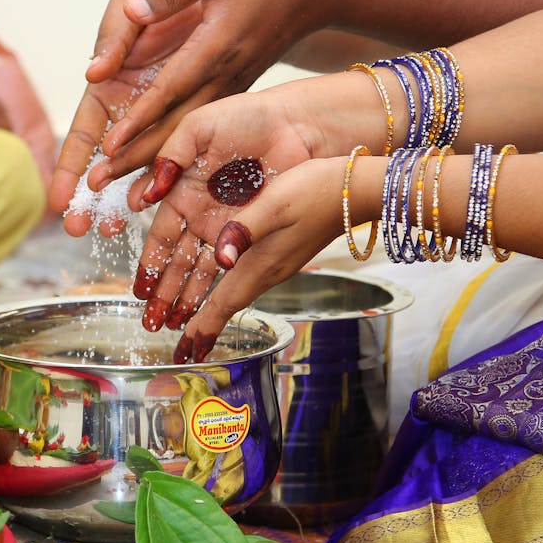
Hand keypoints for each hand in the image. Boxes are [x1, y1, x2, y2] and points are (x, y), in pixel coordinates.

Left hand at [51, 0, 326, 224]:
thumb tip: (133, 12)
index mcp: (216, 43)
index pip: (172, 87)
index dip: (140, 117)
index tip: (110, 146)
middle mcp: (224, 75)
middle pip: (177, 125)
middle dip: (138, 160)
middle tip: (100, 188)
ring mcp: (230, 88)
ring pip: (188, 135)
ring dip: (155, 167)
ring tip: (124, 202)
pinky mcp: (232, 91)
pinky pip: (200, 128)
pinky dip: (177, 154)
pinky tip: (156, 180)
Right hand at [126, 88, 323, 335]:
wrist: (296, 123)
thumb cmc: (245, 116)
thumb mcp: (196, 128)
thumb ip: (169, 157)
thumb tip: (145, 197)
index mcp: (183, 189)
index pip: (161, 234)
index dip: (149, 262)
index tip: (139, 288)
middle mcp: (203, 212)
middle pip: (178, 260)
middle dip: (162, 291)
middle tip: (150, 319)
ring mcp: (229, 224)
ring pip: (202, 269)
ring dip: (186, 296)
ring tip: (172, 323)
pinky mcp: (254, 230)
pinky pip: (231, 264)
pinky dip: (217, 287)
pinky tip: (205, 308)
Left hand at [140, 158, 346, 363]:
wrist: (358, 190)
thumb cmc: (316, 191)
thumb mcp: (275, 205)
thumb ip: (244, 230)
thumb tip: (220, 259)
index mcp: (262, 263)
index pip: (226, 303)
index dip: (204, 327)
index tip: (186, 351)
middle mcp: (270, 270)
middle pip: (230, 305)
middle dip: (206, 329)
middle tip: (185, 350)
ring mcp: (279, 262)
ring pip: (239, 293)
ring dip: (216, 311)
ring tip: (196, 325)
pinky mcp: (285, 251)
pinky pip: (249, 279)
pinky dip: (230, 291)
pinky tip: (224, 285)